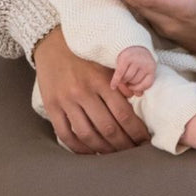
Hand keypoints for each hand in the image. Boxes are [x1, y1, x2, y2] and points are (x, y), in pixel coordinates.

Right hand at [32, 27, 149, 153]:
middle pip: (108, 128)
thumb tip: (138, 98)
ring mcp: (65, 101)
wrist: (52, 40)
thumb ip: (123, 79)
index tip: (144, 141)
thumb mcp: (107, 60)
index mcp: (101, 80)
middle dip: (123, 145)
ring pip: (87, 134)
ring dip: (103, 150)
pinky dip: (78, 148)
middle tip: (133, 152)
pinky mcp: (51, 106)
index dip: (136, 131)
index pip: (123, 113)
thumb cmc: (86, 52)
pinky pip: (65, 134)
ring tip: (114, 155)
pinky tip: (90, 152)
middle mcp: (83, 92)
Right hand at [112, 46, 155, 96]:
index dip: (139, 88)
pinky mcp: (125, 58)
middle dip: (130, 83)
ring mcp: (135, 60)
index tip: (133, 88)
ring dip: (123, 80)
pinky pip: (119, 74)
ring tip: (123, 77)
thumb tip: (138, 95)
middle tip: (127, 80)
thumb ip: (141, 81)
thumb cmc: (138, 60)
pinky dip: (115, 81)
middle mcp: (145, 63)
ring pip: (127, 78)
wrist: (131, 43)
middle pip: (135, 81)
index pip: (147, 84)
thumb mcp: (143, 69)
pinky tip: (113, 86)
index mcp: (152, 66)